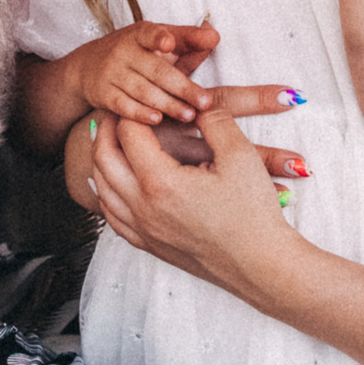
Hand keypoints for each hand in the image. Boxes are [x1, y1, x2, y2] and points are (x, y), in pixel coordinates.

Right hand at [68, 20, 221, 125]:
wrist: (86, 66)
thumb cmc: (132, 52)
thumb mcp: (155, 39)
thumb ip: (186, 39)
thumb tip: (214, 36)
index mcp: (140, 34)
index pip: (150, 33)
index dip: (159, 37)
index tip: (169, 42)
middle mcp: (123, 51)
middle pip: (156, 70)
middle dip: (182, 87)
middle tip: (204, 101)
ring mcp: (111, 73)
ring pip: (142, 90)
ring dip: (168, 104)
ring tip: (189, 115)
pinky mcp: (103, 93)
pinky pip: (123, 105)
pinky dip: (140, 113)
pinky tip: (157, 119)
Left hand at [87, 98, 308, 305]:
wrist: (261, 265)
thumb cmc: (254, 214)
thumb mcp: (240, 155)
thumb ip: (215, 120)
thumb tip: (198, 105)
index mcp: (161, 182)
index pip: (130, 133)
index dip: (133, 109)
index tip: (142, 98)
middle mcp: (142, 207)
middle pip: (104, 158)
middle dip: (107, 129)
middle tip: (117, 111)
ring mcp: (142, 230)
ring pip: (102, 188)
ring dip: (102, 159)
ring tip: (111, 140)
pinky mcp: (149, 245)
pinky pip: (112, 216)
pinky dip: (107, 192)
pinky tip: (115, 183)